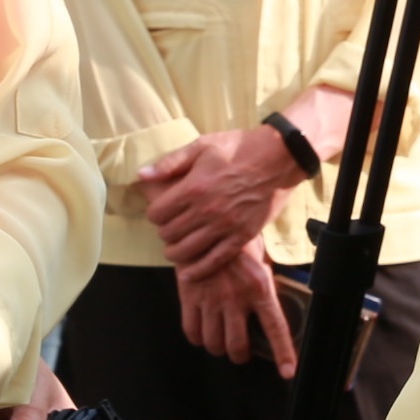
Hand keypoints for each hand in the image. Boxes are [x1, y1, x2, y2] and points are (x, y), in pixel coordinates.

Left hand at [140, 128, 300, 269]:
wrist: (278, 159)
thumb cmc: (238, 148)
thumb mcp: (201, 146)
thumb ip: (170, 163)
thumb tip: (141, 175)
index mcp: (193, 188)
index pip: (158, 214)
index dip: (154, 214)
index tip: (160, 212)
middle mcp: (206, 211)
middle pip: (169, 234)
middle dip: (164, 233)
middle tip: (170, 228)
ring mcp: (224, 226)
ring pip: (187, 251)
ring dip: (175, 253)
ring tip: (176, 248)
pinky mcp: (241, 237)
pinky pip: (214, 261)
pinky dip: (198, 270)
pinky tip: (189, 274)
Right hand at [177, 241, 295, 376]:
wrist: (203, 225)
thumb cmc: (235, 243)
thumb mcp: (260, 261)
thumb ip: (263, 286)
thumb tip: (268, 308)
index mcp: (259, 288)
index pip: (276, 328)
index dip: (283, 353)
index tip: (288, 372)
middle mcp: (236, 298)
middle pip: (237, 347)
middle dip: (239, 355)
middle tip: (240, 352)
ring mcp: (211, 300)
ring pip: (214, 343)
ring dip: (218, 348)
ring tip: (220, 342)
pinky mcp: (190, 297)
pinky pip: (192, 332)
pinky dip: (197, 338)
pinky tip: (202, 332)